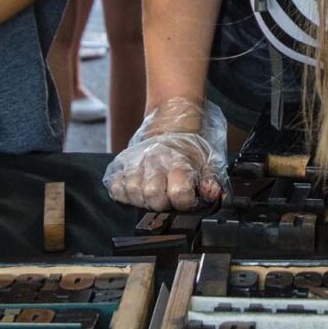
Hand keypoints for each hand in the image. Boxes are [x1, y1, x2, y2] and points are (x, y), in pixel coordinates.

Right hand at [104, 96, 229, 210]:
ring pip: (132, 192)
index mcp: (178, 162)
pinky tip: (134, 192)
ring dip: (141, 200)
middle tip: (168, 200)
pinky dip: (122, 193)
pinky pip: (114, 186)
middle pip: (152, 196)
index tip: (188, 201)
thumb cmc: (189, 147)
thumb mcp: (208, 160)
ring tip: (151, 196)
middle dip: (162, 205)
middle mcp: (155, 163)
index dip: (185, 203)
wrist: (170, 123)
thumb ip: (211, 181)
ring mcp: (136, 163)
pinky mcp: (122, 165)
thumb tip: (212, 195)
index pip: (179, 193)